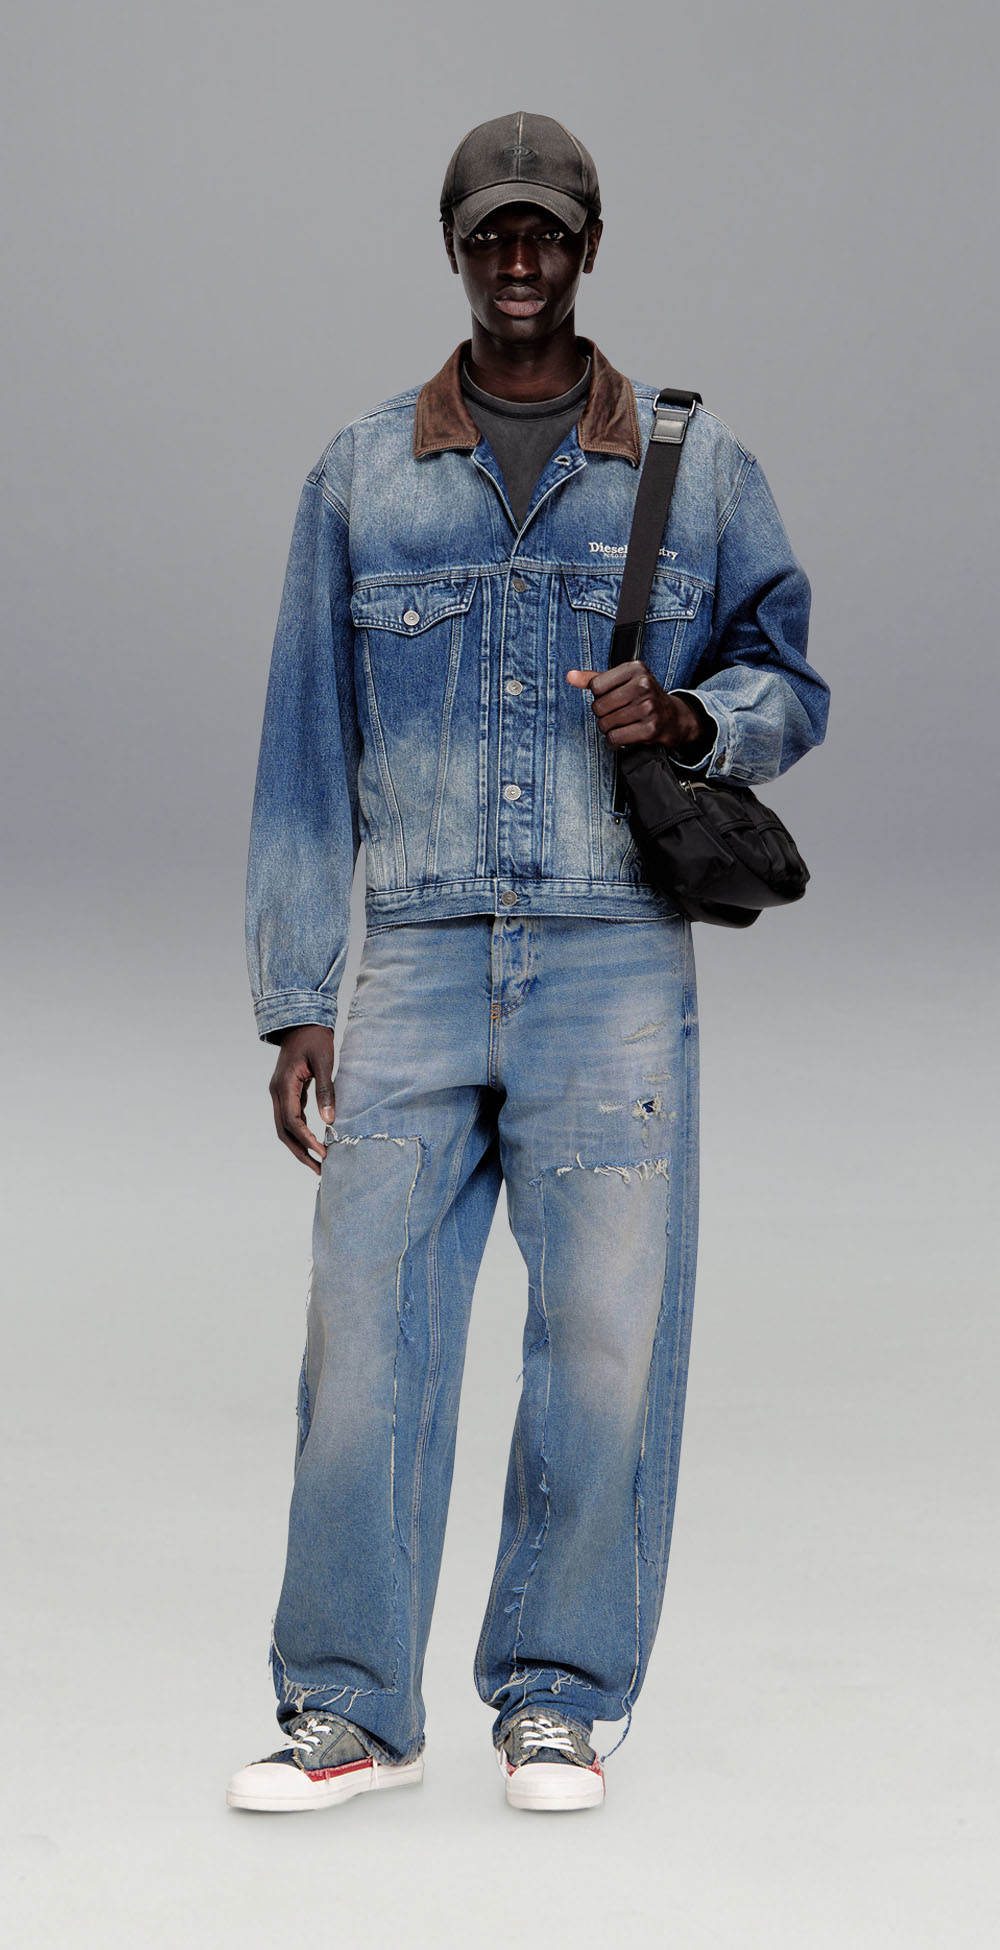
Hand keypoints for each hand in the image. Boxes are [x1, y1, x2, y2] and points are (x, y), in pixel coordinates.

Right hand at [268, 1024, 335, 1173]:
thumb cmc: (315, 1037)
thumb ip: (327, 1090)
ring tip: (319, 1162)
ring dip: (300, 1146)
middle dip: (301, 1152)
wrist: (301, 1019)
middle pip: (284, 1131)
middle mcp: (277, 1092)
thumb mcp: (325, 1061)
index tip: (323, 1153)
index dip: (307, 1140)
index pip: (292, 1121)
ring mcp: (279, 1093)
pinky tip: (316, 1142)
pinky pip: (291, 1118)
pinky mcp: (287, 1092)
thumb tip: (330, 1121)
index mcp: (283, 1085)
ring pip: (285, 1127)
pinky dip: (301, 1133)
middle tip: (321, 1170)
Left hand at [566, 663, 714, 758]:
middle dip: (603, 715)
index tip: (612, 698)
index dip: (599, 697)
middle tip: (617, 714)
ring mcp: (648, 707)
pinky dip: (614, 742)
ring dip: (609, 729)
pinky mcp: (650, 728)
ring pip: (605, 724)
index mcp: (635, 669)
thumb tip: (570, 676)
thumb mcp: (622, 681)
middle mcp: (643, 685)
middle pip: (599, 706)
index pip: (596, 686)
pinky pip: (615, 738)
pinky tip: (622, 738)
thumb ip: (595, 678)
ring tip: (621, 725)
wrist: (674, 718)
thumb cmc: (644, 697)